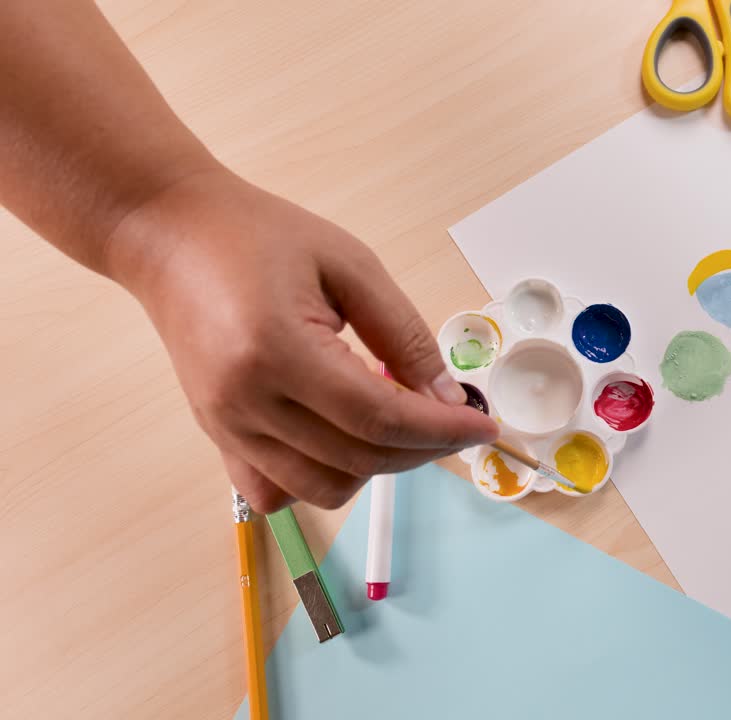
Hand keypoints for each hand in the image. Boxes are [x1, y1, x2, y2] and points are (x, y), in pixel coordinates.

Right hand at [106, 169, 498, 511]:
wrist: (172, 235)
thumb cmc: (258, 236)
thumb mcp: (350, 265)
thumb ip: (402, 335)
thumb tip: (446, 399)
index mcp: (275, 352)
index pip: (378, 418)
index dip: (440, 430)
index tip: (483, 425)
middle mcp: (244, 404)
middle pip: (359, 460)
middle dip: (424, 448)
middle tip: (456, 419)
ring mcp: (225, 428)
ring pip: (325, 489)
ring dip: (379, 465)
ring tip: (397, 416)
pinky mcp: (218, 437)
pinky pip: (278, 493)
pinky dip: (325, 478)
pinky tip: (345, 437)